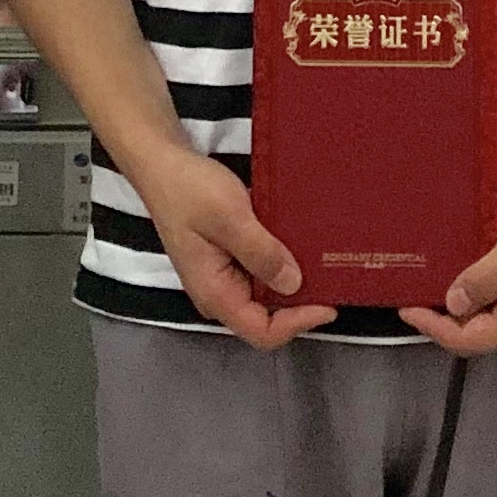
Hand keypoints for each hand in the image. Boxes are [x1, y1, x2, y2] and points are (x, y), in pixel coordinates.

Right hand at [125, 146, 333, 351]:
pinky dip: (282, 265)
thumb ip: (261, 252)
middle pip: (266, 318)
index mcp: (215, 294)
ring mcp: (222, 278)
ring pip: (265, 296)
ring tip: (324, 264)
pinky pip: (260, 274)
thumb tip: (294, 285)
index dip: (299, 323)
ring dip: (293, 283)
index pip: (262, 332)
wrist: (163, 164)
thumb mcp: (230, 217)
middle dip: (300, 304)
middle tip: (334, 280)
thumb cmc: (190, 190)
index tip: (331, 302)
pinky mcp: (227, 260)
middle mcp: (218, 295)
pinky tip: (301, 247)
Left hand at [400, 182, 496, 357]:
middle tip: (411, 292)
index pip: (470, 340)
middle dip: (442, 320)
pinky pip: (496, 307)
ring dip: (457, 307)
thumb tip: (452, 306)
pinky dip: (474, 296)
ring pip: (485, 322)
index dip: (434, 327)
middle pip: (476, 335)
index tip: (404, 306)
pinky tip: (459, 275)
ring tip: (427, 283)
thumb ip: (485, 279)